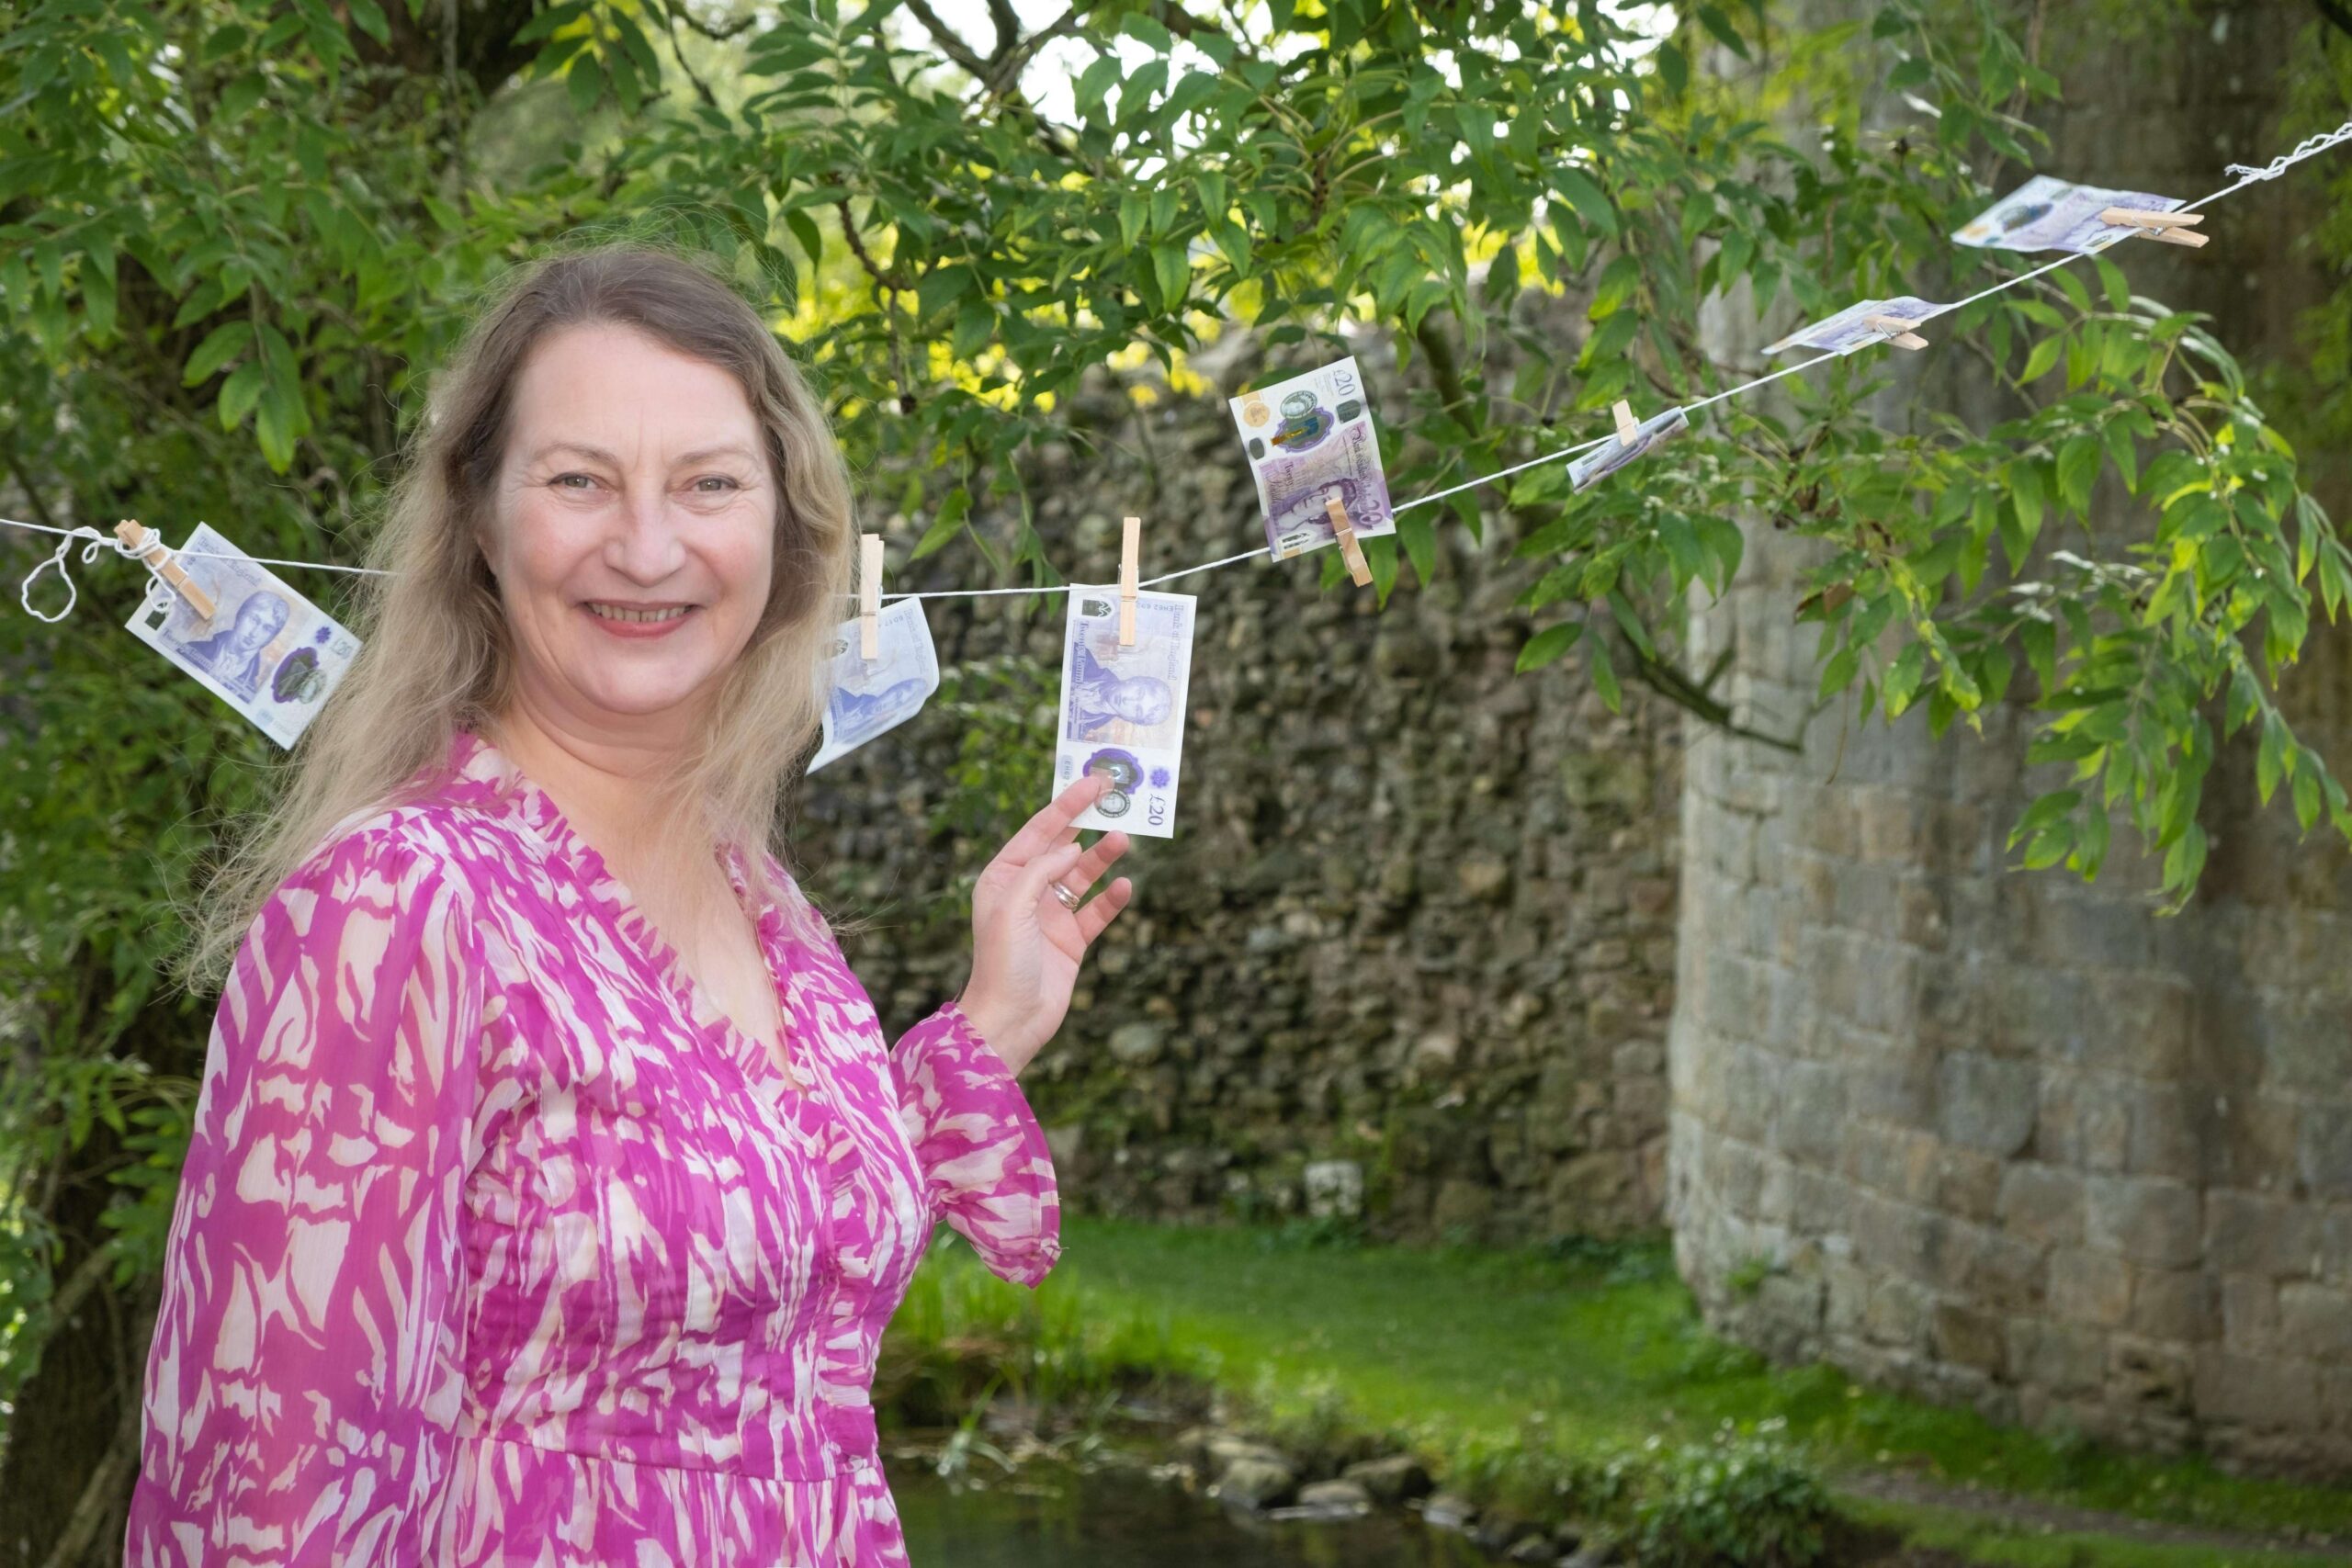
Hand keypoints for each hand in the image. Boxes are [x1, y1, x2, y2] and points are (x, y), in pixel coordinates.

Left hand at [956, 772, 1135, 1073]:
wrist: (1011, 1020)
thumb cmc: (1002, 963)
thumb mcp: (1013, 907)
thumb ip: (1042, 871)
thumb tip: (1071, 847)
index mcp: (1002, 878)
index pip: (1038, 832)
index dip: (1066, 805)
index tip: (1093, 782)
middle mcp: (1026, 892)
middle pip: (1062, 848)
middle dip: (1087, 824)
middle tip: (1116, 799)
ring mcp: (1050, 916)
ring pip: (1082, 876)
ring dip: (1102, 857)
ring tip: (1124, 840)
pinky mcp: (1071, 941)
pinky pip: (1096, 911)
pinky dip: (1112, 898)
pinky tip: (1125, 886)